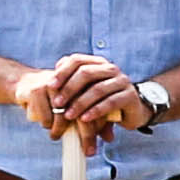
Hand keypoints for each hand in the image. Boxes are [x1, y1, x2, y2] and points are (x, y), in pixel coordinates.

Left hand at [19, 52, 134, 131]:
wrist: (133, 110)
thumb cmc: (103, 100)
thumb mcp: (85, 91)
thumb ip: (70, 83)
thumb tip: (47, 82)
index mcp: (98, 63)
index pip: (77, 60)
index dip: (62, 72)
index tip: (50, 86)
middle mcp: (111, 69)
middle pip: (86, 73)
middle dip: (69, 89)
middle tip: (57, 104)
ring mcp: (122, 81)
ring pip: (97, 89)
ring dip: (80, 103)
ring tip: (68, 115)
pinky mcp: (130, 96)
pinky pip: (110, 102)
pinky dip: (96, 111)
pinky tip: (84, 119)